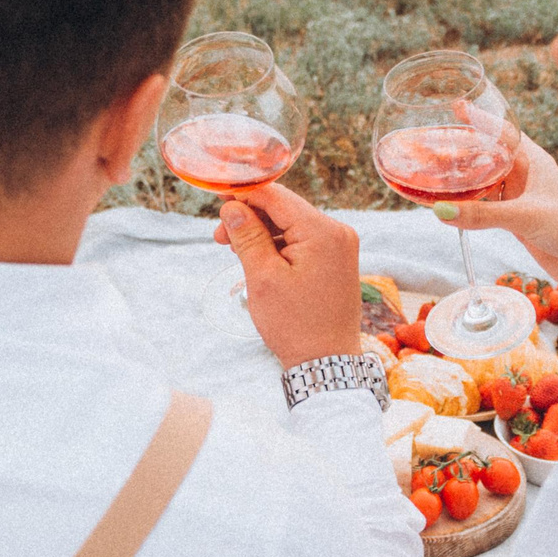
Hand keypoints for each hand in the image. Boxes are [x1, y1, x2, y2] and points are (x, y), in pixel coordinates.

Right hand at [215, 183, 363, 368]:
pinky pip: (302, 241)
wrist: (327, 361)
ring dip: (261, 233)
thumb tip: (231, 207)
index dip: (243, 194)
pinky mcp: (336, 260)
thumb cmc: (295, 324)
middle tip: (219, 237)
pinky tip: (257, 258)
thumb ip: (247, 236)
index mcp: (323, 231)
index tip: (217, 199)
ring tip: (234, 250)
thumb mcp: (263, 278)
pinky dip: (278, 246)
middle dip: (250, 218)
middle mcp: (337, 232)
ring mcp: (340, 246)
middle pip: (284, 209)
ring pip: (291, 225)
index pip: (276, 196)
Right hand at [435, 133, 557, 337]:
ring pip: (485, 180)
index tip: (457, 106)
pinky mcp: (514, 217)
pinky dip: (468, 202)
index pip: (502, 131)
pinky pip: (485, 204)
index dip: (480, 119)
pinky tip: (450, 203)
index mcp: (534, 160)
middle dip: (464, 148)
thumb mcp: (524, 216)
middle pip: (488, 154)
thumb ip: (483, 214)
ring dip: (464, 177)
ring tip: (435, 171)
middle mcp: (525, 174)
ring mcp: (519, 196)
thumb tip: (442, 211)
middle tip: (435, 142)